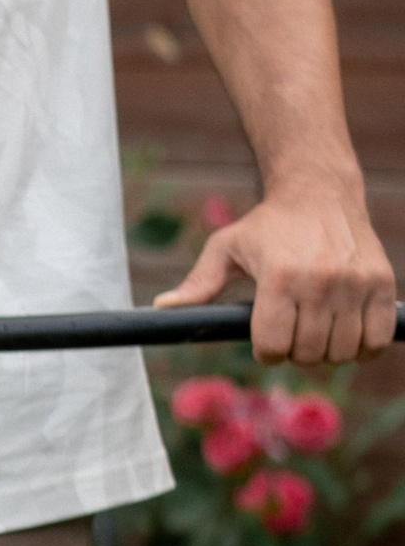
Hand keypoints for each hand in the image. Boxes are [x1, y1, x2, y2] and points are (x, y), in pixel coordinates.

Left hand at [156, 177, 395, 363]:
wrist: (320, 192)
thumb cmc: (267, 225)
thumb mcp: (226, 247)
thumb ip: (198, 284)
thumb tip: (162, 309)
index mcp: (278, 276)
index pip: (273, 347)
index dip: (266, 352)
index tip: (267, 340)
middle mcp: (320, 280)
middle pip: (306, 353)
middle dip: (294, 352)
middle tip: (292, 331)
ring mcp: (355, 283)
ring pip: (341, 352)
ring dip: (326, 351)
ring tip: (317, 330)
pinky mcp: (383, 284)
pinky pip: (377, 341)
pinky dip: (363, 348)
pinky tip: (347, 333)